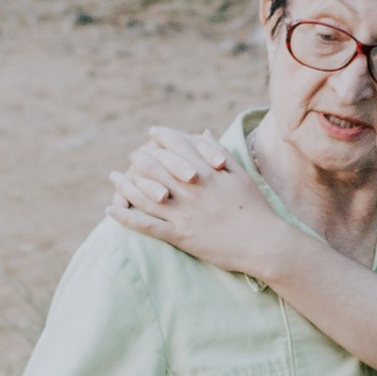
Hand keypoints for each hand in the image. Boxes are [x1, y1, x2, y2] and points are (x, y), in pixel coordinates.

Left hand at [106, 127, 282, 278]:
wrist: (264, 243)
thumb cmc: (256, 209)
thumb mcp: (241, 174)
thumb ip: (219, 152)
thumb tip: (203, 132)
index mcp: (206, 172)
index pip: (177, 147)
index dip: (162, 137)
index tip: (151, 133)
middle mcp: (190, 189)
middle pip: (155, 167)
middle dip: (138, 159)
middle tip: (131, 155)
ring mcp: (183, 213)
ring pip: (144, 195)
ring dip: (124, 184)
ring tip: (113, 177)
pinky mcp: (180, 236)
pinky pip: (146, 225)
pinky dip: (126, 216)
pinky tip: (111, 209)